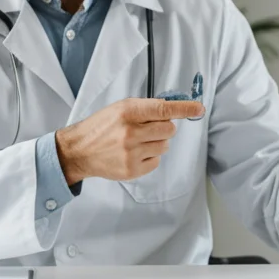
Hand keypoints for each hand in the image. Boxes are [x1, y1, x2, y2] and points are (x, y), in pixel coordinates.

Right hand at [54, 98, 205, 183]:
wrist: (79, 150)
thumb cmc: (101, 127)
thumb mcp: (120, 108)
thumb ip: (146, 108)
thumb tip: (173, 110)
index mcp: (128, 112)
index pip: (164, 109)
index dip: (184, 108)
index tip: (198, 108)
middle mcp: (131, 132)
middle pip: (169, 130)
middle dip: (164, 128)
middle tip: (148, 129)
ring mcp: (131, 153)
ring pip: (164, 146)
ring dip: (156, 143)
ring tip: (137, 142)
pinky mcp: (132, 170)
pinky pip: (156, 162)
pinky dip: (149, 157)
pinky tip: (133, 154)